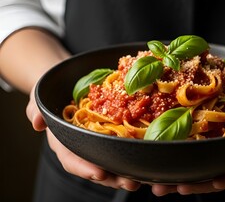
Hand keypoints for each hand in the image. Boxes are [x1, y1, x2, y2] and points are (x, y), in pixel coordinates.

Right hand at [26, 86, 140, 190]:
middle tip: (128, 182)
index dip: (84, 168)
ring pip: (110, 164)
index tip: (98, 173)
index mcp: (63, 142)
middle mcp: (81, 147)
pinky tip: (144, 163)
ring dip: (124, 174)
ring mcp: (96, 144)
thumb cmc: (51, 92)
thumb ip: (36, 109)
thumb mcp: (40, 96)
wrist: (65, 85)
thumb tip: (37, 122)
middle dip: (111, 178)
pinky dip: (131, 157)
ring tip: (139, 179)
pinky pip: (119, 150)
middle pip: (95, 168)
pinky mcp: (110, 136)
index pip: (71, 160)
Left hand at [151, 98, 224, 195]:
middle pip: (218, 175)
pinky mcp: (213, 140)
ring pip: (202, 168)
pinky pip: (196, 153)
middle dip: (197, 184)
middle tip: (174, 189)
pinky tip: (161, 163)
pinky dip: (180, 160)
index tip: (217, 183)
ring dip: (180, 178)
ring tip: (157, 184)